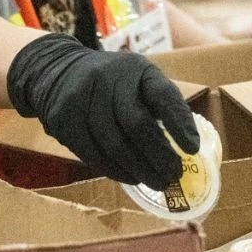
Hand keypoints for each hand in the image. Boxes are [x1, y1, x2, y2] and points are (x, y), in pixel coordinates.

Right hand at [7, 33, 199, 190]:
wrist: (59, 69)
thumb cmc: (113, 82)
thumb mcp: (139, 79)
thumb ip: (161, 106)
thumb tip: (187, 148)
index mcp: (136, 68)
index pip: (162, 94)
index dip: (179, 122)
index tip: (192, 149)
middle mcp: (108, 79)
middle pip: (137, 124)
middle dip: (159, 156)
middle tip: (174, 175)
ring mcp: (82, 98)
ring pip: (114, 145)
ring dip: (138, 170)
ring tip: (156, 182)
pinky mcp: (63, 118)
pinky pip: (92, 154)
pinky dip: (115, 171)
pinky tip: (130, 178)